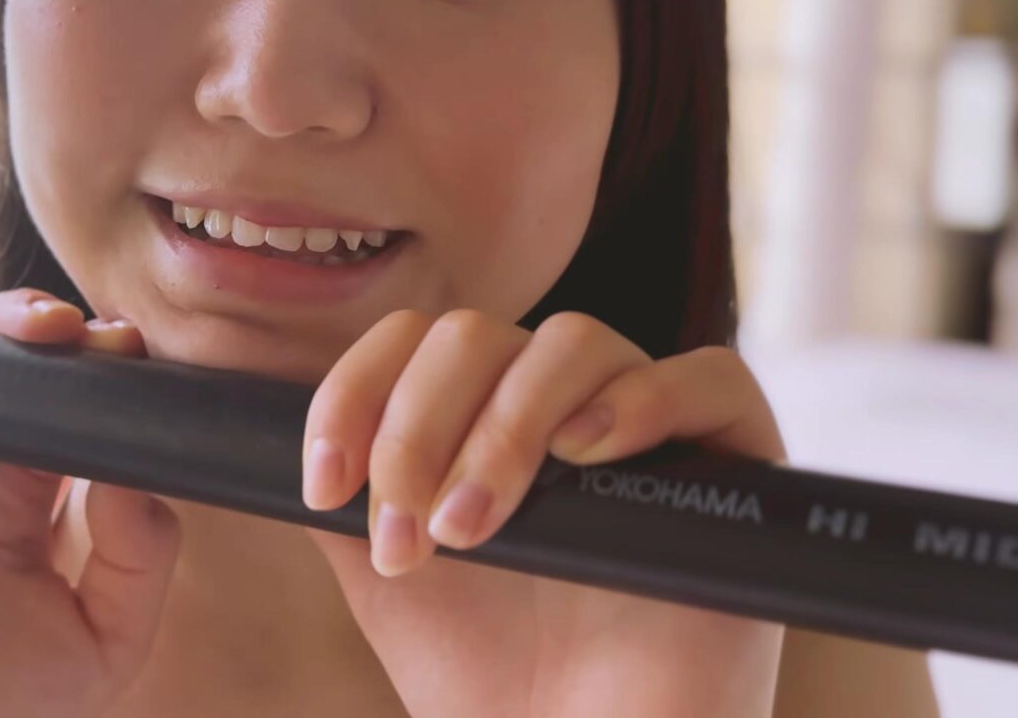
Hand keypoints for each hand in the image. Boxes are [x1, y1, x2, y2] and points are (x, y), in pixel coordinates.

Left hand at [300, 310, 786, 717]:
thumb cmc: (496, 691)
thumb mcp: (390, 579)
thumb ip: (352, 489)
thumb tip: (277, 418)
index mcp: (486, 424)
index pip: (419, 343)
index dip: (358, 390)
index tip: (323, 485)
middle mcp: (566, 414)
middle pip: (482, 335)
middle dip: (418, 426)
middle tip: (404, 536)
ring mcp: (654, 436)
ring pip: (577, 341)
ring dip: (504, 425)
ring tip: (474, 528)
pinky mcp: (740, 468)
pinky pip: (713, 377)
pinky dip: (646, 396)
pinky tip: (586, 454)